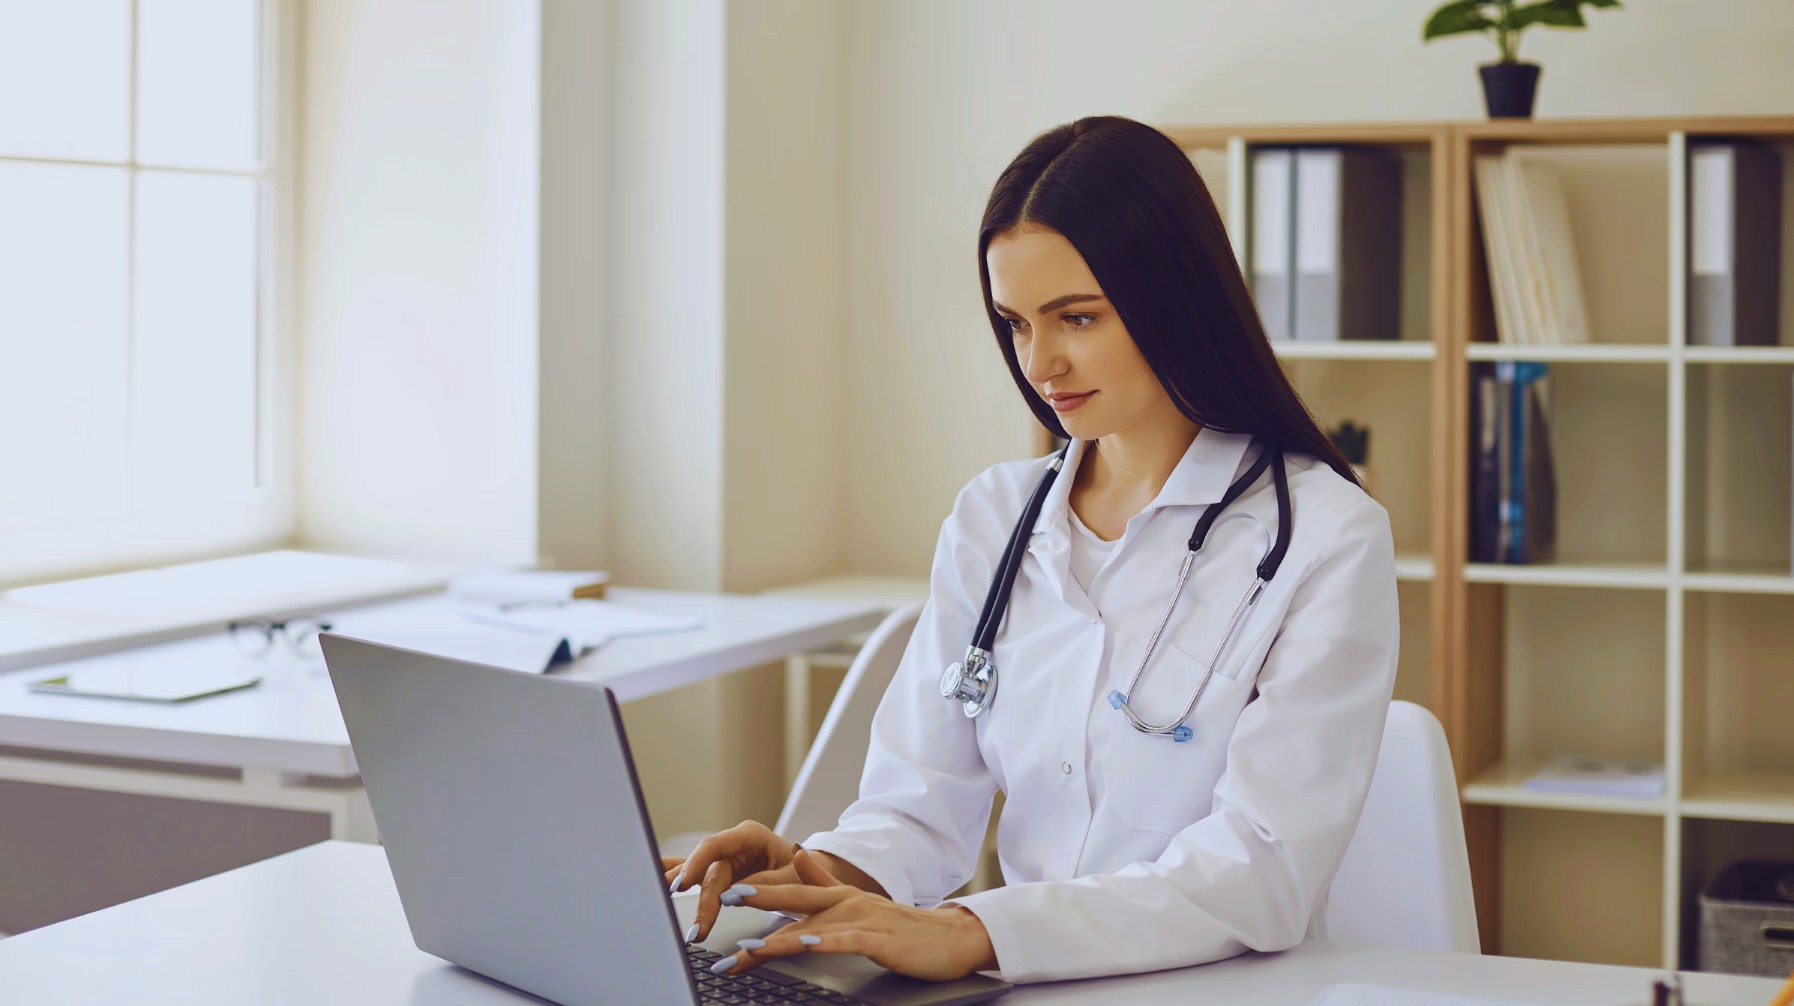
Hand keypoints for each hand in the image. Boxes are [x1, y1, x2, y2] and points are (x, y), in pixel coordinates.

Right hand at [662, 820, 798, 941]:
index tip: (684, 884)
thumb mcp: (793, 877)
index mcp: (750, 836)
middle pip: (707, 870)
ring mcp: (724, 858)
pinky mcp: (720, 872)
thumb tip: (736, 894)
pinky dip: (675, 877)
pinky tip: (653, 875)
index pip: (716, 846)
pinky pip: (695, 875)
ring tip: (656, 900)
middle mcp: (733, 844)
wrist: (809, 872)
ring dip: (676, 887)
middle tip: (694, 928)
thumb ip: (766, 883)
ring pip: (695, 872)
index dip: (696, 864)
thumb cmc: (802, 872)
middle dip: (700, 900)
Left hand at [704, 850, 998, 982]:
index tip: (726, 892)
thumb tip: (801, 861)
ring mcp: (862, 920)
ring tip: (748, 944)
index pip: (793, 893)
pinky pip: (844, 941)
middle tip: (724, 898)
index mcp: (840, 896)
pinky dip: (821, 942)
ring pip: (812, 926)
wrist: (951, 937)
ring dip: (778, 936)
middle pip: (795, 899)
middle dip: (758, 899)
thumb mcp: (861, 904)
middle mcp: (847, 903)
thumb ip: (829, 883)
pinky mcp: (878, 940)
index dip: (759, 890)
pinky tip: (803, 945)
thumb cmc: (905, 929)